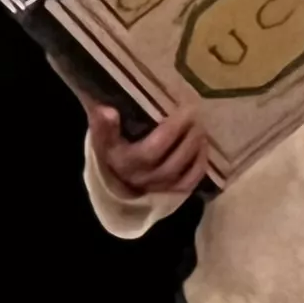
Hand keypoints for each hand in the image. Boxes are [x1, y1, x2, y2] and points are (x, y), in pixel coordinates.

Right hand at [87, 103, 210, 197]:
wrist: (111, 170)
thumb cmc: (108, 144)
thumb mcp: (100, 133)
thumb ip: (101, 123)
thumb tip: (108, 111)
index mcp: (122, 162)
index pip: (151, 150)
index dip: (172, 130)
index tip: (184, 109)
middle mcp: (138, 178)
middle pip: (170, 162)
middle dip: (188, 138)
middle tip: (197, 116)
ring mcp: (154, 188)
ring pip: (180, 174)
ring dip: (195, 150)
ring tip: (200, 128)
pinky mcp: (166, 193)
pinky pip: (187, 184)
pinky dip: (199, 167)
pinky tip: (203, 148)